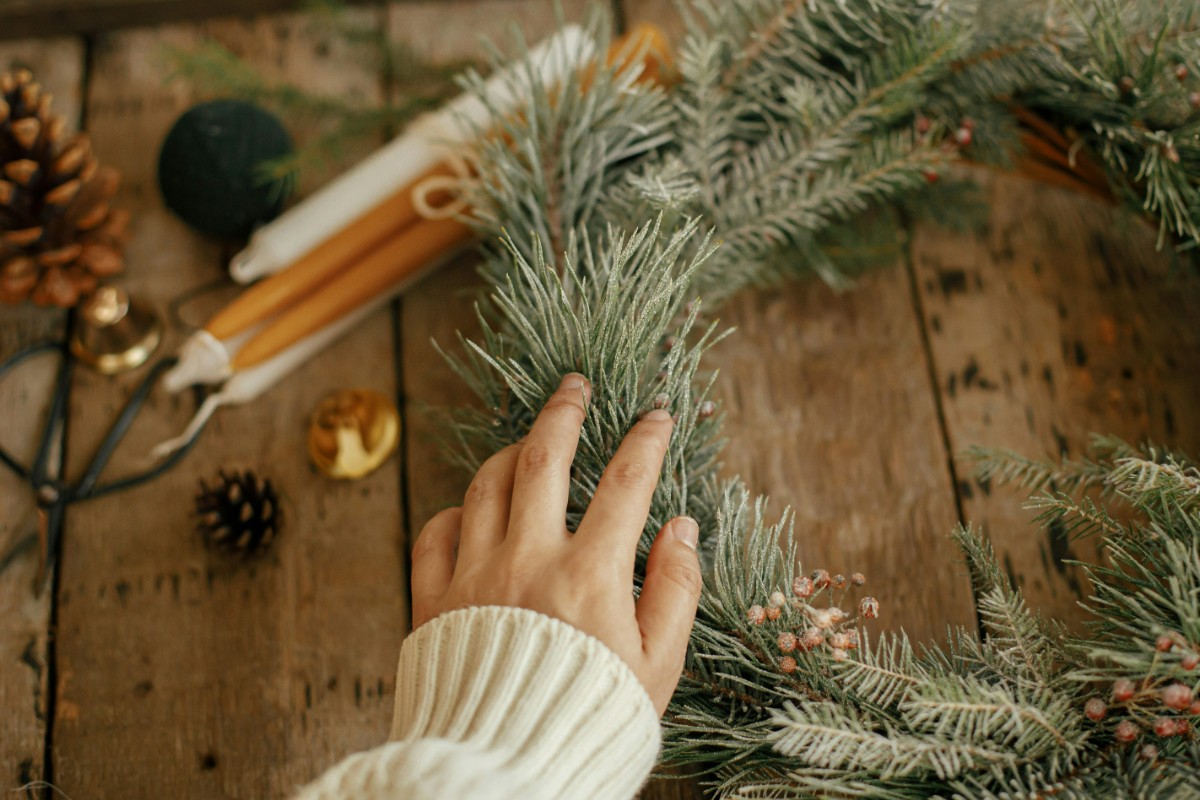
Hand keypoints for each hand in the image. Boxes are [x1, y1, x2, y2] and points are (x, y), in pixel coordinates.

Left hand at [410, 373, 701, 714]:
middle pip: (545, 457)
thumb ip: (676, 590)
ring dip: (512, 451)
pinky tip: (475, 509)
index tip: (656, 415)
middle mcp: (527, 560)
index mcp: (589, 575)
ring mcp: (473, 575)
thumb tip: (683, 527)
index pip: (626, 481)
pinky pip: (435, 531)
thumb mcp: (658, 667)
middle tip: (576, 385)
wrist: (504, 772)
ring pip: (487, 483)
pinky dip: (456, 510)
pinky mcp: (432, 600)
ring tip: (532, 440)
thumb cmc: (590, 722)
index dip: (646, 439)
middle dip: (564, 409)